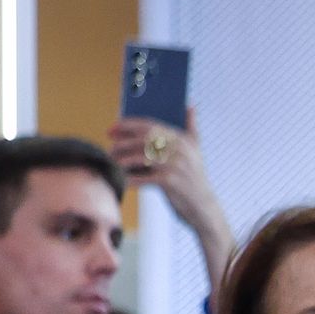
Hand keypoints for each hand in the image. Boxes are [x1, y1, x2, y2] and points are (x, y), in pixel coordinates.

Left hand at [107, 109, 234, 290]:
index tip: (112, 129)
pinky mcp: (170, 181)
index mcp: (183, 139)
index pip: (150, 125)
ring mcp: (175, 165)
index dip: (128, 125)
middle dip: (122, 143)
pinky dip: (129, 179)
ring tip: (113, 165)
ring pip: (139, 157)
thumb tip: (190, 106)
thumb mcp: (196, 151)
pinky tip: (121, 180)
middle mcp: (180, 150)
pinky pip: (142, 177)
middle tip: (110, 150)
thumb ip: (192, 127)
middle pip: (142, 140)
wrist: (203, 207)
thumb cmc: (194, 179)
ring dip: (122, 161)